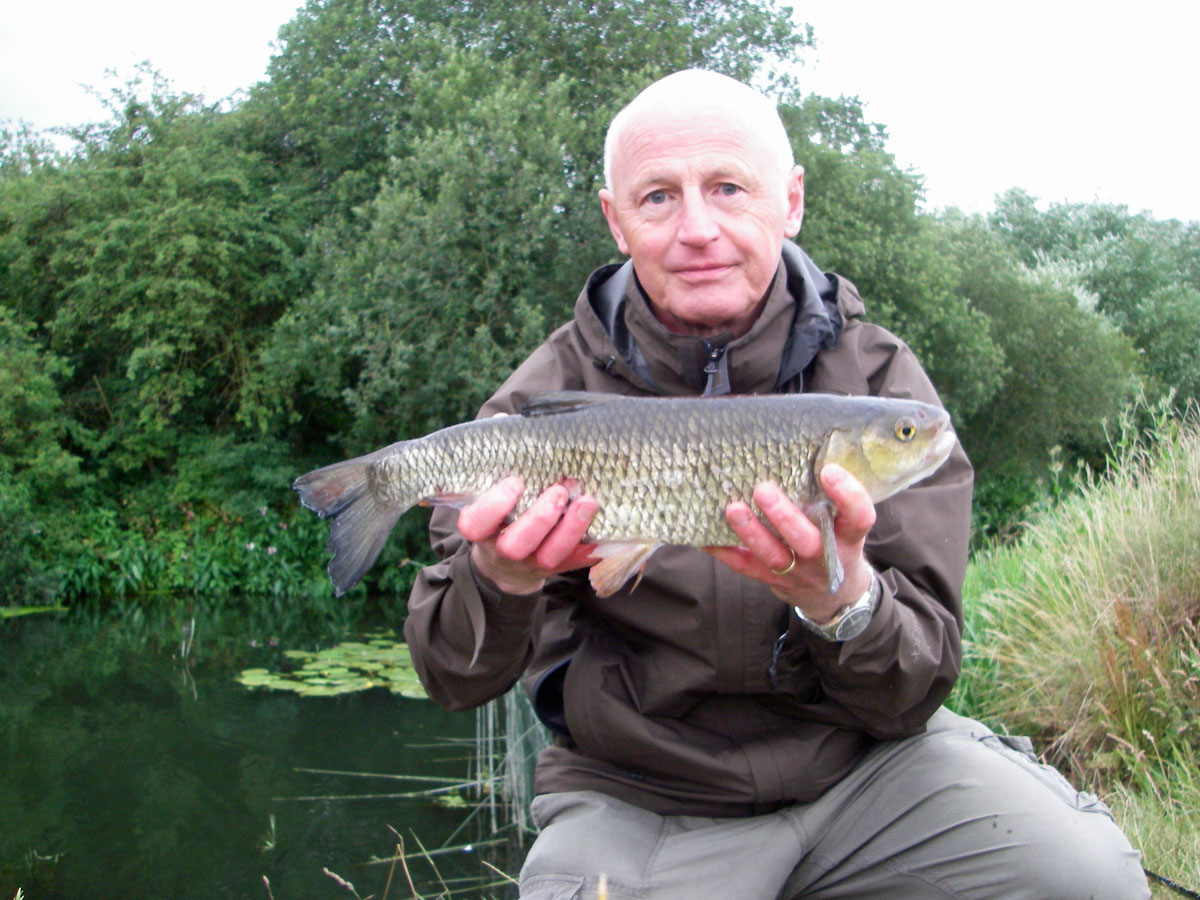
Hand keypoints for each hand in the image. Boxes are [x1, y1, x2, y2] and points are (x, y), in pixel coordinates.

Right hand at [456, 476, 598, 594]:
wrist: (505, 566)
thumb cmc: (500, 517)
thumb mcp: (490, 497)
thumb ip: (497, 470)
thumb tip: (508, 428)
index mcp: (482, 531)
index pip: (475, 524)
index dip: (493, 506)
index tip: (515, 482)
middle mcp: (503, 551)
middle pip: (515, 546)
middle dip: (539, 518)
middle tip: (558, 491)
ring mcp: (529, 564)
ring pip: (547, 557)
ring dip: (569, 530)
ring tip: (586, 502)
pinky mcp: (553, 570)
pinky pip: (573, 564)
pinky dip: (589, 549)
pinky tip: (602, 531)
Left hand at [707, 464, 876, 621]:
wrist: (834, 596)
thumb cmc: (836, 543)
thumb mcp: (846, 525)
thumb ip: (831, 499)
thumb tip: (805, 450)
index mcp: (848, 538)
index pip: (858, 518)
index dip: (848, 496)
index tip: (829, 471)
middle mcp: (825, 558)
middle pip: (807, 541)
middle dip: (784, 517)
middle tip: (764, 490)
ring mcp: (797, 572)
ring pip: (773, 555)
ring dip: (751, 532)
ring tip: (733, 508)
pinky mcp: (773, 580)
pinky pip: (747, 568)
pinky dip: (725, 552)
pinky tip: (707, 537)